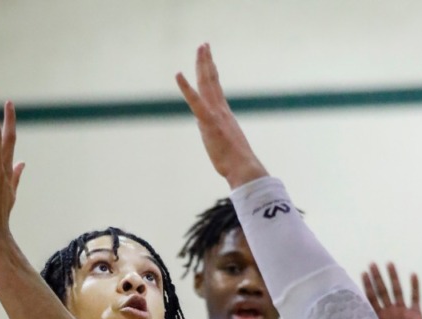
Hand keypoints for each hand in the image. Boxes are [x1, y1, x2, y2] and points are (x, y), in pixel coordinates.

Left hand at [176, 44, 267, 188]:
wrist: (243, 168)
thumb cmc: (236, 163)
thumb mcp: (226, 145)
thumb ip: (217, 135)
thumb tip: (211, 133)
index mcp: (224, 115)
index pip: (216, 89)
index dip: (211, 72)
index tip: (209, 60)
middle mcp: (220, 110)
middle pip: (212, 80)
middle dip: (207, 61)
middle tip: (204, 45)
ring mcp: (215, 114)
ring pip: (207, 84)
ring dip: (202, 65)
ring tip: (201, 48)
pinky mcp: (209, 122)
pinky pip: (196, 101)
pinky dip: (186, 87)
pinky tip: (178, 74)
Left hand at [362, 262, 421, 318]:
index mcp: (377, 318)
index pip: (371, 298)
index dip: (367, 285)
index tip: (363, 273)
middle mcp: (389, 313)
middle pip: (382, 291)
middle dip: (377, 277)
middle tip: (372, 264)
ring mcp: (402, 313)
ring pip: (397, 291)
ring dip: (393, 278)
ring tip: (389, 264)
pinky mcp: (416, 316)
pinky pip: (415, 299)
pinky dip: (414, 287)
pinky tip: (413, 275)